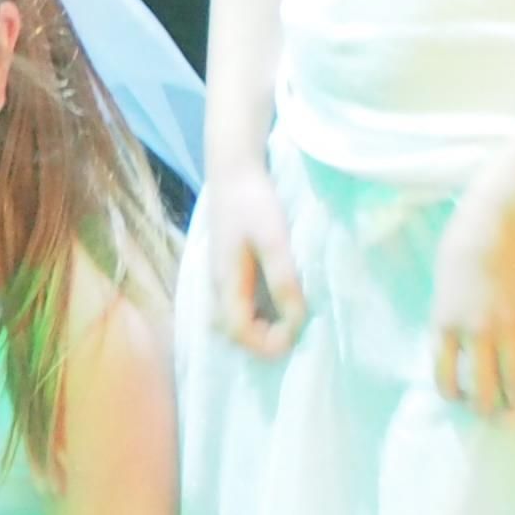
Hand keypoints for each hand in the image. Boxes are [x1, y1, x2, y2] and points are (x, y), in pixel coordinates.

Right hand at [201, 171, 306, 357]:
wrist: (234, 171)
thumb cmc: (254, 204)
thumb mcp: (274, 241)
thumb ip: (284, 280)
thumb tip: (296, 321)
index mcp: (226, 283)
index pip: (239, 332)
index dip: (266, 343)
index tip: (296, 334)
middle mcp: (218, 287)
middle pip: (234, 332)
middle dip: (264, 341)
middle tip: (296, 331)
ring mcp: (220, 279)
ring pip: (235, 319)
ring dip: (262, 328)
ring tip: (291, 321)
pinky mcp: (228, 269)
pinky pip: (239, 304)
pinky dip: (259, 314)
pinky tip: (280, 303)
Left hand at [426, 193, 514, 415]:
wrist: (498, 222)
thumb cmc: (463, 247)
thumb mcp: (442, 288)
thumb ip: (449, 320)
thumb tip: (461, 351)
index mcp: (445, 323)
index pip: (443, 376)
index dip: (452, 395)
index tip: (460, 397)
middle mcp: (476, 332)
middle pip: (483, 390)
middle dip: (487, 409)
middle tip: (493, 412)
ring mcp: (511, 326)